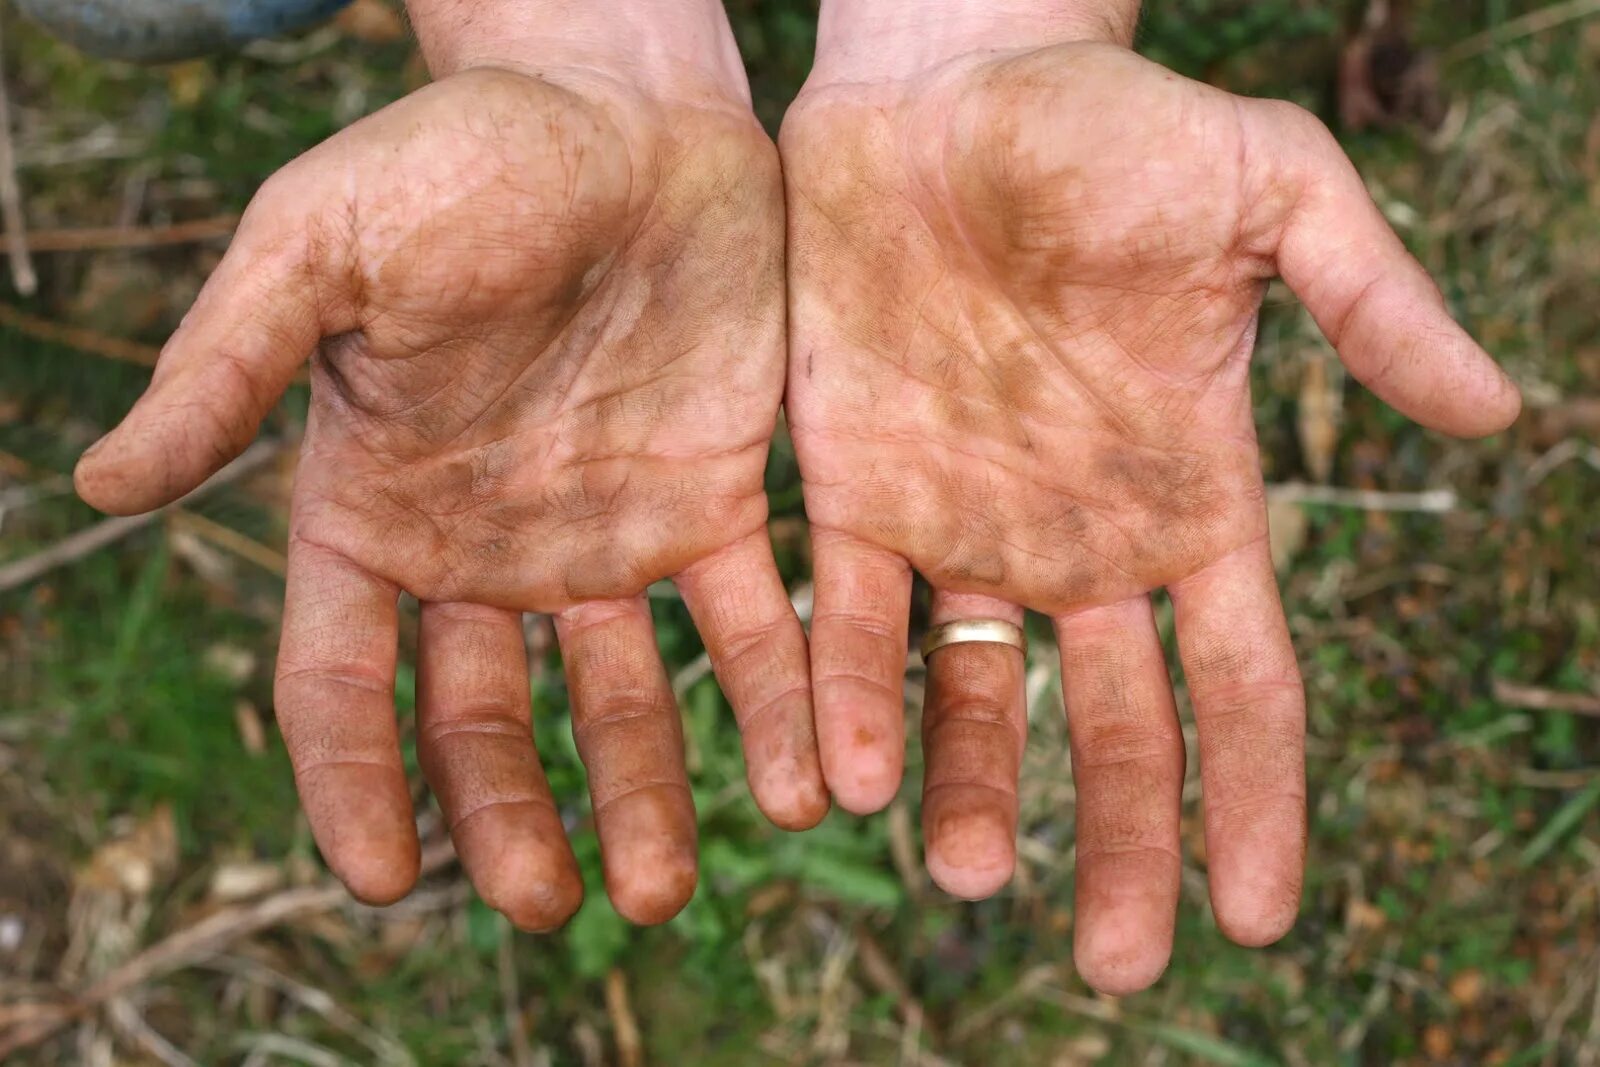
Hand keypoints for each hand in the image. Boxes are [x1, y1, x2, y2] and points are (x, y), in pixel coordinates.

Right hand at [77, 47, 826, 926]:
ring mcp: (606, 535)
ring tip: (664, 888)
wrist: (626, 109)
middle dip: (510, 816)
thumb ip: (229, 366)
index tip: (385, 882)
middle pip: (484, 721)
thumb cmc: (461, 158)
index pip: (342, 681)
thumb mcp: (321, 247)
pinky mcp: (719, 503)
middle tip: (550, 905)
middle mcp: (488, 548)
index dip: (352, 782)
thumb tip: (102, 483)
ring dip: (645, 795)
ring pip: (621, 700)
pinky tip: (804, 779)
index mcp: (373, 508)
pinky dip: (775, 704)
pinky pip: (749, 626)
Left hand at [782, 31, 1518, 988]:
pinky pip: (852, 623)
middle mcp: (1079, 538)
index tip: (1256, 919)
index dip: (1255, 799)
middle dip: (1121, 843)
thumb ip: (1371, 302)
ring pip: (974, 701)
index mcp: (1190, 495)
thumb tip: (1500, 415)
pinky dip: (849, 702)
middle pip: (1114, 729)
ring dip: (975, 797)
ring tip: (968, 881)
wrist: (945, 88)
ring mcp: (965, 526)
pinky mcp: (857, 494)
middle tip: (1112, 964)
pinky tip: (845, 781)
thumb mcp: (1273, 193)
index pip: (1243, 682)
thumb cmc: (1115, 125)